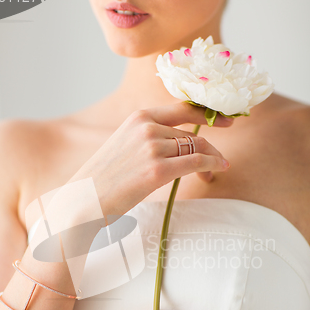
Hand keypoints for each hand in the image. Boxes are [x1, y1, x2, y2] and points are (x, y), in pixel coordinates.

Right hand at [70, 102, 231, 218]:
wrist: (85, 200)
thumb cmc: (103, 178)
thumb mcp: (124, 146)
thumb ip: (149, 138)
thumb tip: (180, 143)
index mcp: (138, 117)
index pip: (182, 109)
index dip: (207, 114)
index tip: (225, 119)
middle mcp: (147, 127)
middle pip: (192, 134)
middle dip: (209, 149)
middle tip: (218, 161)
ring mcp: (152, 148)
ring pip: (197, 148)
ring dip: (212, 159)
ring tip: (216, 170)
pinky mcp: (157, 170)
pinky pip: (196, 162)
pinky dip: (213, 164)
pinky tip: (218, 169)